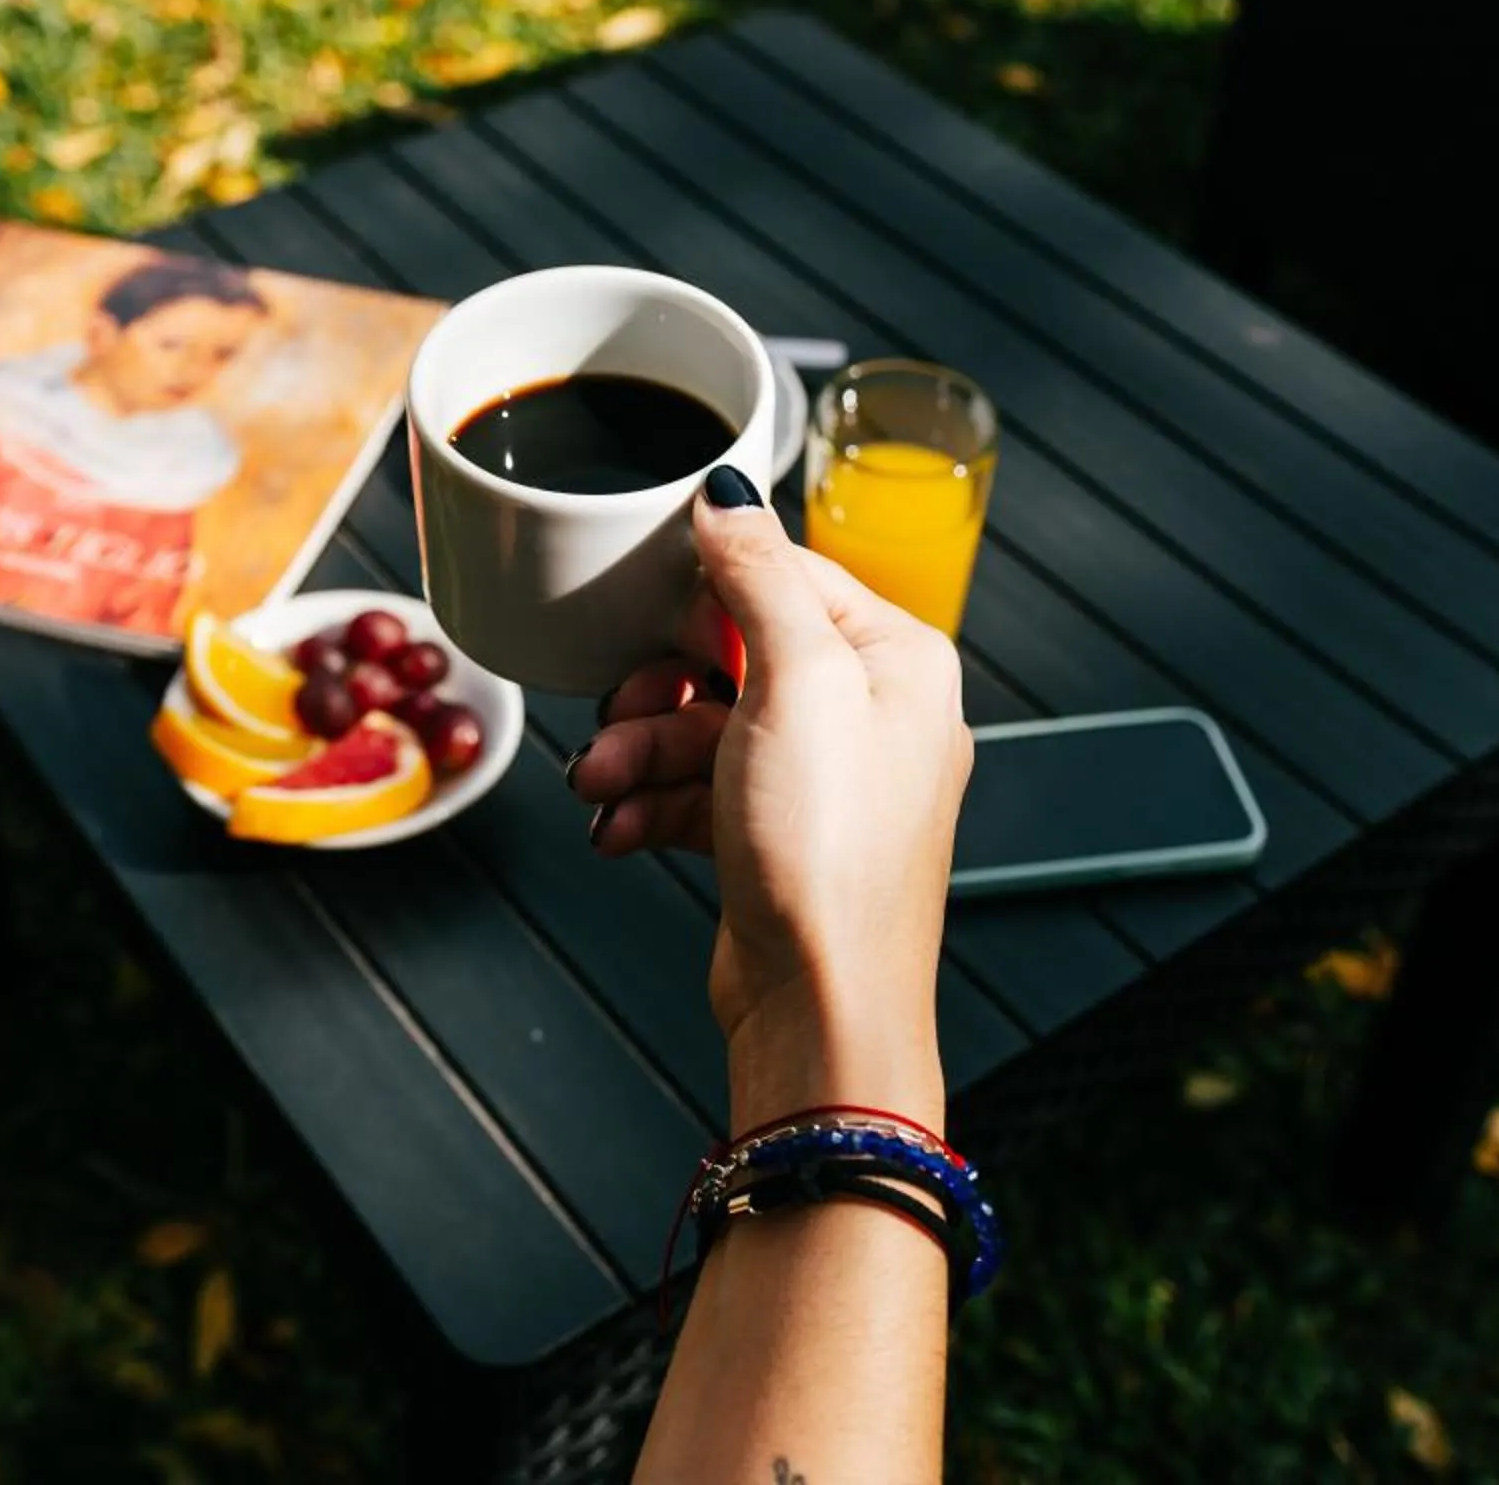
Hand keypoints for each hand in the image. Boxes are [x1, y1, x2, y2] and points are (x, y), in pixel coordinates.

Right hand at [566, 466, 970, 1133]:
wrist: (822, 1004)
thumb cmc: (831, 852)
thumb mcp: (796, 680)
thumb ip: (759, 574)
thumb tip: (727, 493)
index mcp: (898, 658)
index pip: (788, 574)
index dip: (704, 589)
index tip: (644, 603)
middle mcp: (870, 713)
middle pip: (732, 651)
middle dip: (656, 688)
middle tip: (616, 711)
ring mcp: (823, 781)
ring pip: (702, 726)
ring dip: (637, 751)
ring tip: (600, 785)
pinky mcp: (777, 837)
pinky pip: (696, 791)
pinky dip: (650, 804)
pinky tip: (619, 828)